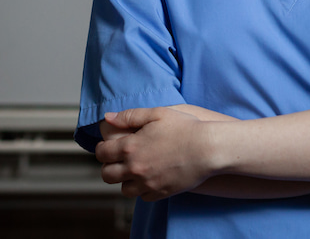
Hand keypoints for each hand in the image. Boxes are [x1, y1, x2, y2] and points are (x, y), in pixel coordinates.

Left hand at [96, 107, 213, 200]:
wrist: (207, 148)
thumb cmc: (184, 127)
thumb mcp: (156, 113)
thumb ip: (129, 116)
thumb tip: (108, 118)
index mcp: (130, 147)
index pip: (102, 153)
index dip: (102, 150)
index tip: (108, 148)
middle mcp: (135, 167)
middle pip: (107, 175)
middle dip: (109, 167)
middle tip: (118, 161)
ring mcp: (147, 183)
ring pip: (124, 189)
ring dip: (125, 180)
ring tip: (134, 171)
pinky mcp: (161, 193)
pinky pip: (143, 197)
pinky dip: (143, 189)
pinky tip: (150, 178)